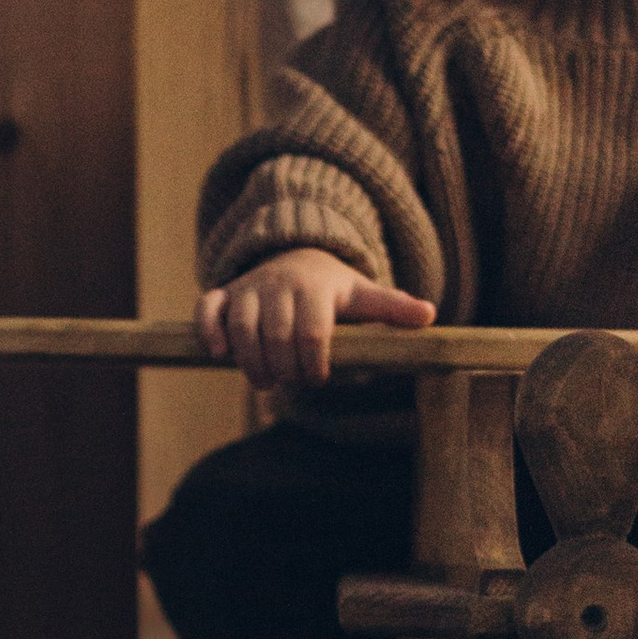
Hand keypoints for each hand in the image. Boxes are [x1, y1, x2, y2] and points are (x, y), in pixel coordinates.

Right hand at [197, 248, 436, 387]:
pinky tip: (220, 354)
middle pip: (275, 334)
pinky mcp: (224, 293)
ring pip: (242, 326)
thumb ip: (392, 308)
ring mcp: (249, 287)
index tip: (318, 379)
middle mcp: (279, 283)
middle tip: (291, 382)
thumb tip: (430, 314)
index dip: (313, 362)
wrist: (296, 256)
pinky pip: (208, 308)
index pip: (312, 331)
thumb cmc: (333, 289)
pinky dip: (209, 331)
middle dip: (283, 368)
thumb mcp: (364, 295)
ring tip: (264, 382)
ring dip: (250, 361)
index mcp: (316, 287)